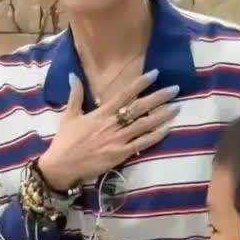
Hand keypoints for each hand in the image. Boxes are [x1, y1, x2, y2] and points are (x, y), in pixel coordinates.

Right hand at [39, 70, 178, 190]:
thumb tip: (73, 75)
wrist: (62, 165)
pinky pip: (141, 144)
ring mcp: (117, 140)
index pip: (124, 94)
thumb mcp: (69, 115)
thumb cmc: (65, 140)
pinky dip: (155, 137)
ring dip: (162, 115)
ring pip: (144, 125)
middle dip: (158, 97)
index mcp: (100, 113)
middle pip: (139, 108)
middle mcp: (111, 124)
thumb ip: (75, 95)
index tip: (155, 74)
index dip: (140, 83)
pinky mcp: (120, 155)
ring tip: (177, 107)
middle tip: (175, 89)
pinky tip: (167, 129)